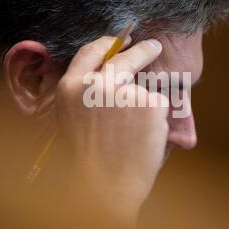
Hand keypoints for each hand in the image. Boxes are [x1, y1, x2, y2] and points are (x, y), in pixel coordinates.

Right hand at [55, 36, 168, 228]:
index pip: (92, 50)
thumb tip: (113, 74)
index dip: (108, 43)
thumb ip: (87, 93)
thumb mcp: (74, 119)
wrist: (103, 190)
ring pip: (144, 89)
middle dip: (141, 49)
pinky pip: (158, 106)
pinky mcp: (149, 102)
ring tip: (131, 137)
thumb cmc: (87, 161)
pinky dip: (155, 121)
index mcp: (71, 87)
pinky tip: (142, 140)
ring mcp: (124, 91)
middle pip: (125, 56)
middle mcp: (96, 83)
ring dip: (144, 107)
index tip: (121, 39)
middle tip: (152, 45)